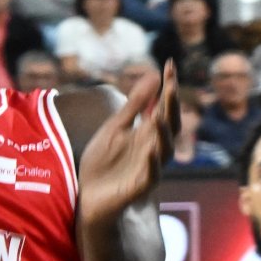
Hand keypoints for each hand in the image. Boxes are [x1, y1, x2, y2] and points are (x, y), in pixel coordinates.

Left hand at [78, 61, 178, 230]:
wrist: (88, 197)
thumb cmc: (103, 163)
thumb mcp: (116, 127)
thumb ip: (134, 104)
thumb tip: (154, 75)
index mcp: (147, 133)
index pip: (162, 106)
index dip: (167, 87)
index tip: (169, 64)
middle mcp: (152, 148)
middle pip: (168, 125)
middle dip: (170, 106)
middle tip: (171, 85)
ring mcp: (147, 168)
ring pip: (164, 149)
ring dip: (163, 133)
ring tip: (159, 115)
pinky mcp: (138, 187)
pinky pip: (150, 175)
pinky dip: (152, 163)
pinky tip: (151, 151)